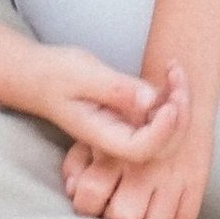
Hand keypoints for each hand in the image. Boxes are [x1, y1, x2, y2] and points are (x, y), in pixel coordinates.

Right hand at [21, 44, 188, 166]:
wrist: (40, 76)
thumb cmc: (57, 74)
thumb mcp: (85, 75)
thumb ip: (117, 89)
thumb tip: (151, 102)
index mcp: (102, 137)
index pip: (141, 149)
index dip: (163, 131)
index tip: (171, 101)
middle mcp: (117, 139)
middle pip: (160, 145)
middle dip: (179, 113)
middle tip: (177, 74)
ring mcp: (125, 130)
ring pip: (164, 130)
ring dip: (178, 101)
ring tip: (174, 68)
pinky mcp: (130, 117)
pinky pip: (158, 115)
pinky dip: (171, 94)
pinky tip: (170, 70)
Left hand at [63, 99, 212, 218]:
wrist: (178, 86)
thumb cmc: (130, 113)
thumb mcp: (99, 127)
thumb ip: (77, 160)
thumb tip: (73, 190)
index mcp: (116, 151)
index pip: (91, 196)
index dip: (89, 205)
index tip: (97, 201)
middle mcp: (144, 166)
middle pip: (123, 218)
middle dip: (118, 217)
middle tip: (121, 207)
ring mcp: (172, 175)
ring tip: (143, 212)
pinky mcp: (196, 180)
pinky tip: (162, 214)